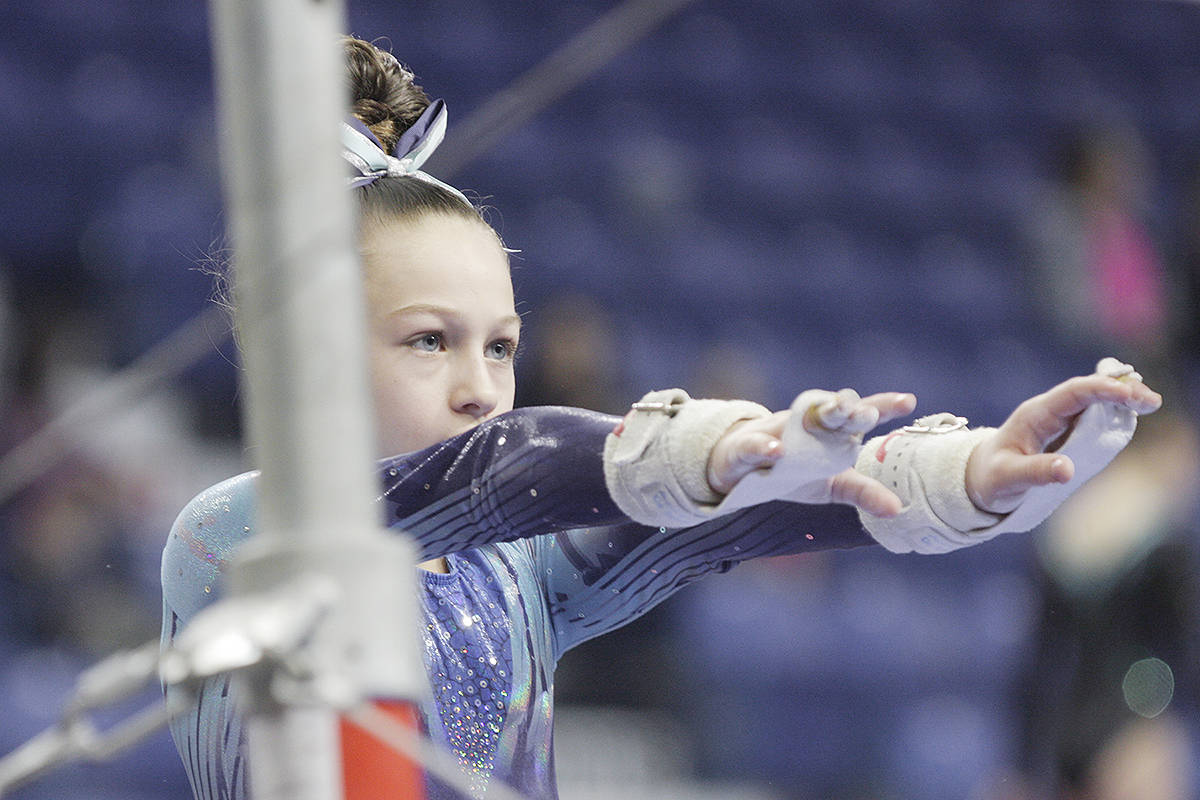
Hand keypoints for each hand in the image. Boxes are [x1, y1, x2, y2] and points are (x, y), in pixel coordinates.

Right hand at [708, 390, 916, 516]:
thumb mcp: (830, 486)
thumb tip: (897, 510)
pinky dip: (765, 447)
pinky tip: (777, 451)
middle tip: (868, 412)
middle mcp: (807, 426)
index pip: (860, 417)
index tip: (908, 401)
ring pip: (798, 419)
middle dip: (851, 409)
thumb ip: (862, 492)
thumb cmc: (791, 471)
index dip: (883, 406)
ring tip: (840, 409)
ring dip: (818, 414)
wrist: (739, 469)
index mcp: (831, 433)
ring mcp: (778, 433)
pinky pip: (756, 446)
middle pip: (833, 412)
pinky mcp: (748, 449)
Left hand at [965, 368, 1161, 513]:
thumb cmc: (992, 477)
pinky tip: (1133, 415)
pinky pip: (1094, 418)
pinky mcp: (1067, 433)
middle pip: (1089, 392)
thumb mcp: (1008, 478)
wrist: (981, 479)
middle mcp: (1049, 412)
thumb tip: (1068, 470)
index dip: (1102, 390)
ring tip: (1150, 403)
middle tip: (1152, 400)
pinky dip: (1115, 414)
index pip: (1072, 394)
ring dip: (1122, 400)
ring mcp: (1060, 421)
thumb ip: (1036, 473)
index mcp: (1035, 415)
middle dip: (1121, 391)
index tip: (1129, 395)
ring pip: (1095, 402)